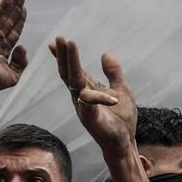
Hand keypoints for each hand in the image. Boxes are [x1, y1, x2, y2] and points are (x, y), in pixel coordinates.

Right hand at [0, 0, 28, 95]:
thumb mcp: (13, 76)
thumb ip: (21, 62)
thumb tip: (23, 46)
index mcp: (4, 50)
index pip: (14, 31)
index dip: (20, 20)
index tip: (25, 8)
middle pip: (9, 20)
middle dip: (16, 7)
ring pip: (2, 15)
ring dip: (10, 3)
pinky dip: (1, 7)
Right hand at [50, 38, 135, 153]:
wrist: (125, 142)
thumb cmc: (121, 118)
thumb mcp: (120, 89)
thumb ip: (113, 72)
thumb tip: (106, 53)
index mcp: (87, 90)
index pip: (73, 70)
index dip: (65, 56)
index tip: (57, 41)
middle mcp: (81, 97)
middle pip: (69, 73)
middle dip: (64, 55)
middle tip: (60, 39)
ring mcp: (84, 108)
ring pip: (74, 83)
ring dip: (72, 64)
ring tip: (70, 46)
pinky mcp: (91, 119)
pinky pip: (90, 104)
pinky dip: (96, 96)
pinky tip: (94, 90)